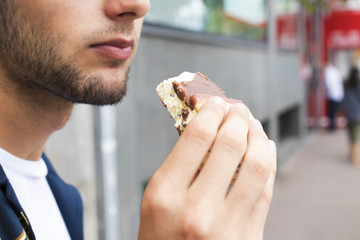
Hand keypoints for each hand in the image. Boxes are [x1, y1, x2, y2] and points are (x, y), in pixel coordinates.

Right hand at [138, 97, 276, 239]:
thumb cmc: (160, 234)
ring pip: (257, 165)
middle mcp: (197, 211)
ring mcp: (227, 229)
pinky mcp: (248, 239)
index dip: (213, 110)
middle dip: (238, 116)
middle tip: (237, 108)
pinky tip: (264, 148)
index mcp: (165, 195)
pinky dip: (268, 162)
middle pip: (231, 144)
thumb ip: (181, 162)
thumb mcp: (156, 196)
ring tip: (253, 125)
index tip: (217, 102)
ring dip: (259, 136)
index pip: (199, 135)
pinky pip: (266, 191)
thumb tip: (209, 124)